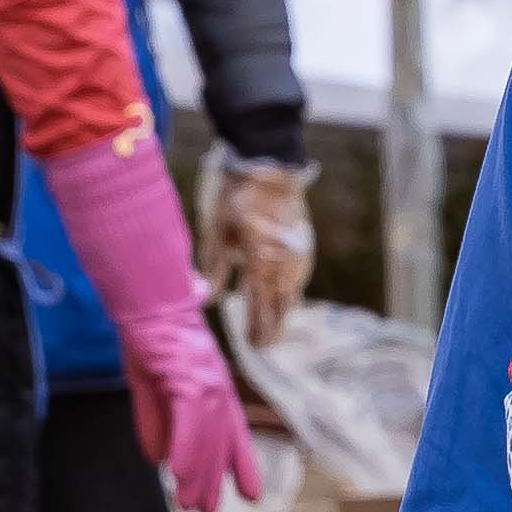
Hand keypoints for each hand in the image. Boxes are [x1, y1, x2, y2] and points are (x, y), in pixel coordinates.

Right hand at [126, 331, 263, 511]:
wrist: (146, 301)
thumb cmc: (149, 339)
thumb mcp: (149, 388)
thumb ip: (155, 422)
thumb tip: (157, 459)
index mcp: (215, 389)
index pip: (233, 433)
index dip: (242, 464)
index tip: (251, 495)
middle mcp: (219, 388)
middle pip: (221, 442)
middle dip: (215, 480)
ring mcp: (208, 382)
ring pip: (208, 438)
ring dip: (199, 473)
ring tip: (189, 505)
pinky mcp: (189, 377)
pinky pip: (190, 422)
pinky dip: (187, 449)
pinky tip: (179, 473)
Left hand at [208, 153, 315, 335]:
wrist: (268, 164)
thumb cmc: (236, 196)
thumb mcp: (216, 231)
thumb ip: (214, 267)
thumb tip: (207, 298)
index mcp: (262, 260)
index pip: (261, 303)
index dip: (257, 326)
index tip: (253, 346)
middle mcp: (286, 261)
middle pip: (281, 303)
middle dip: (273, 326)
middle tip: (265, 347)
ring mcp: (299, 251)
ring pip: (293, 290)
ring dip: (284, 310)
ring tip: (277, 328)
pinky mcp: (304, 241)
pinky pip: (299, 275)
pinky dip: (292, 290)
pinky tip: (287, 296)